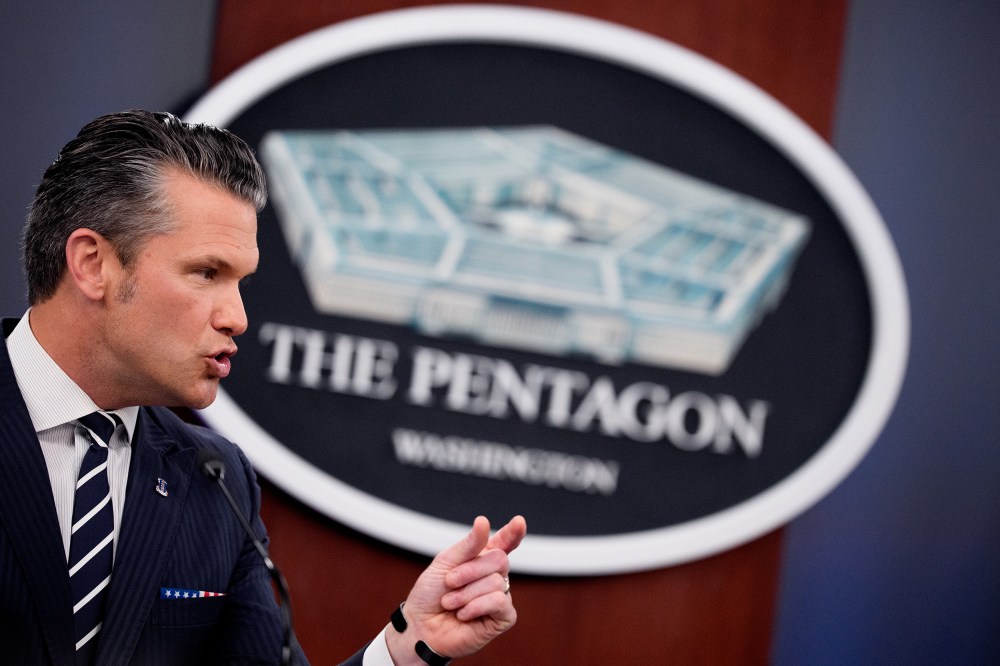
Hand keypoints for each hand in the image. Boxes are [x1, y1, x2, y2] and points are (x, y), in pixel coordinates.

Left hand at [387, 515, 526, 661]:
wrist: (420, 627)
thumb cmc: (430, 595)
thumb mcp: (445, 563)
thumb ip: (468, 545)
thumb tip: (484, 522)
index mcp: (482, 559)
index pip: (504, 543)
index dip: (513, 533)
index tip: (519, 522)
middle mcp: (494, 576)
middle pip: (499, 559)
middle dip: (470, 570)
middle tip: (449, 582)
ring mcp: (501, 597)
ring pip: (497, 582)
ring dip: (466, 593)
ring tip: (450, 602)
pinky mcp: (503, 618)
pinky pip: (500, 602)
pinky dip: (476, 606)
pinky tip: (463, 614)